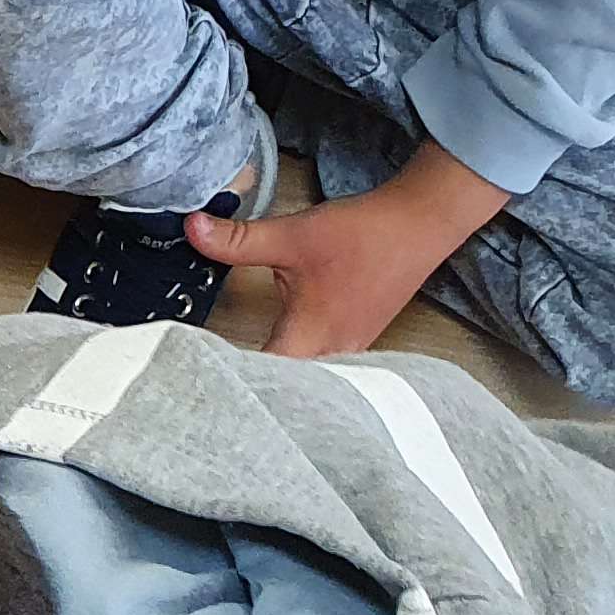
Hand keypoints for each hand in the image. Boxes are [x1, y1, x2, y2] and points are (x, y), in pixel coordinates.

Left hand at [190, 142, 500, 359]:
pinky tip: (280, 362)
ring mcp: (348, 351)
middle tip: (205, 389)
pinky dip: (298, 367)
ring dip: (274, 381)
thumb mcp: (292, 236)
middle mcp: (332, 354)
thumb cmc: (364, 234)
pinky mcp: (356, 339)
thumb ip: (238, 241)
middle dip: (249, 389)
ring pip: (304, 381)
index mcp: (311, 338)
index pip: (260, 381)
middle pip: (282, 391)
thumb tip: (192, 229)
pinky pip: (321, 366)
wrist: (421, 223)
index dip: (227, 383)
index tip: (196, 380)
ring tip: (235, 382)